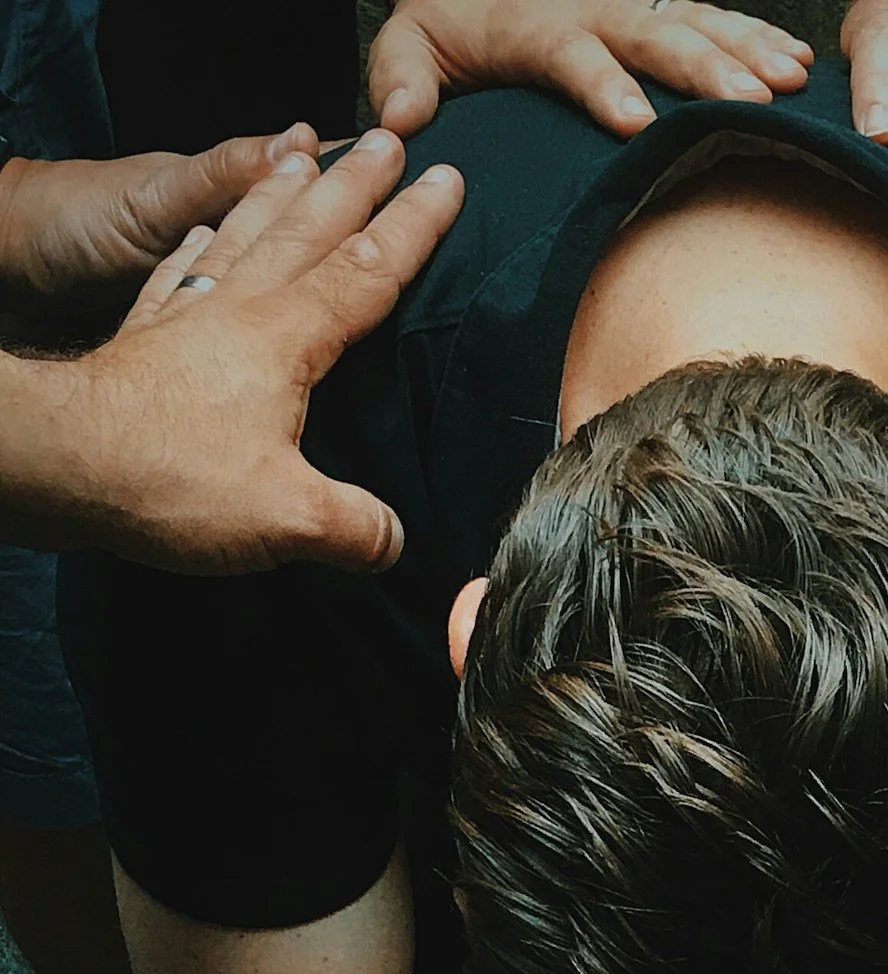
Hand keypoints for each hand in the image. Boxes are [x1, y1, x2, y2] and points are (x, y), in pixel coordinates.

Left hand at [9, 130, 462, 572]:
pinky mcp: (145, 337)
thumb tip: (392, 539)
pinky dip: (198, 245)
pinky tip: (203, 234)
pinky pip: (180, 272)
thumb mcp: (286, 518)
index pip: (366, 271)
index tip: (447, 181)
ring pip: (245, 234)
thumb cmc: (171, 478)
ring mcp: (188, 314)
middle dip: (355, 184)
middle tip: (387, 140)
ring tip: (304, 156)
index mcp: (286, 338)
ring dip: (281, 194)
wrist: (61, 461)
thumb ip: (353, 526)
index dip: (412, 227)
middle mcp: (239, 309)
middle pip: (309, 230)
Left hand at [369, 0, 812, 139]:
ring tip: (789, 82)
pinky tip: (797, 61)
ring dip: (745, 50)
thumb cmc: (447, 20)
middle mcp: (590, 5)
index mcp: (533, 23)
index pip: (572, 52)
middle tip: (748, 103)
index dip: (602, 84)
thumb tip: (401, 121)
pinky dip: (755, 34)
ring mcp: (627, 3)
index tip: (633, 122)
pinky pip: (710, 14)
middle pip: (652, 33)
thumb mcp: (409, 44)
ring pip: (693, 20)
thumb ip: (400, 77)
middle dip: (704, 68)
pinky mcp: (654, 6)